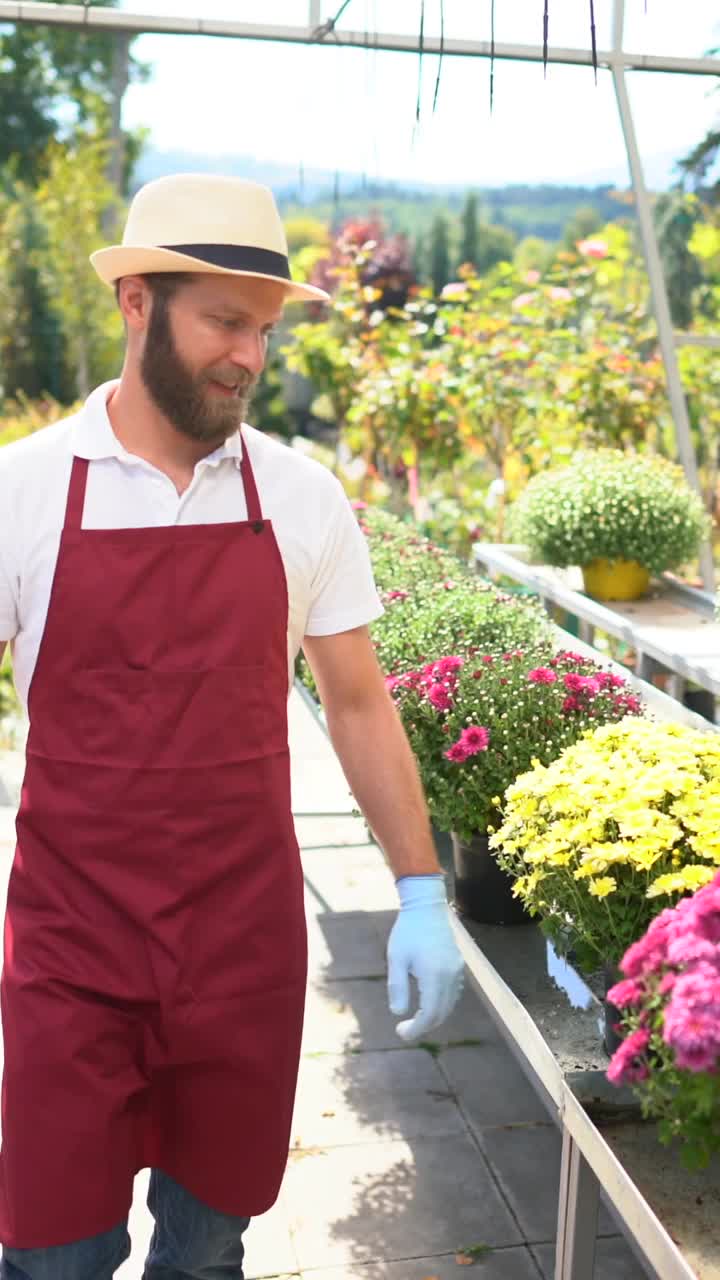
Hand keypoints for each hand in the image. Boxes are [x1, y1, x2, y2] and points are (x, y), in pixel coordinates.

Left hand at [387, 874, 464, 1041]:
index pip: (430, 1014)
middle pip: (442, 1013)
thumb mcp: (396, 958)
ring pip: (450, 1005)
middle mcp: (450, 975)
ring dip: (434, 1016)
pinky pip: (454, 994)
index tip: (401, 1033)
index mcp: (434, 975)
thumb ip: (397, 987)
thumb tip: (398, 1013)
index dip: (417, 1029)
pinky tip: (428, 1002)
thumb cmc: (408, 931)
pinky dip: (442, 1004)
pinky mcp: (459, 965)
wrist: (427, 906)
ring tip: (414, 1019)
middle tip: (404, 1029)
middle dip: (424, 1026)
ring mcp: (457, 970)